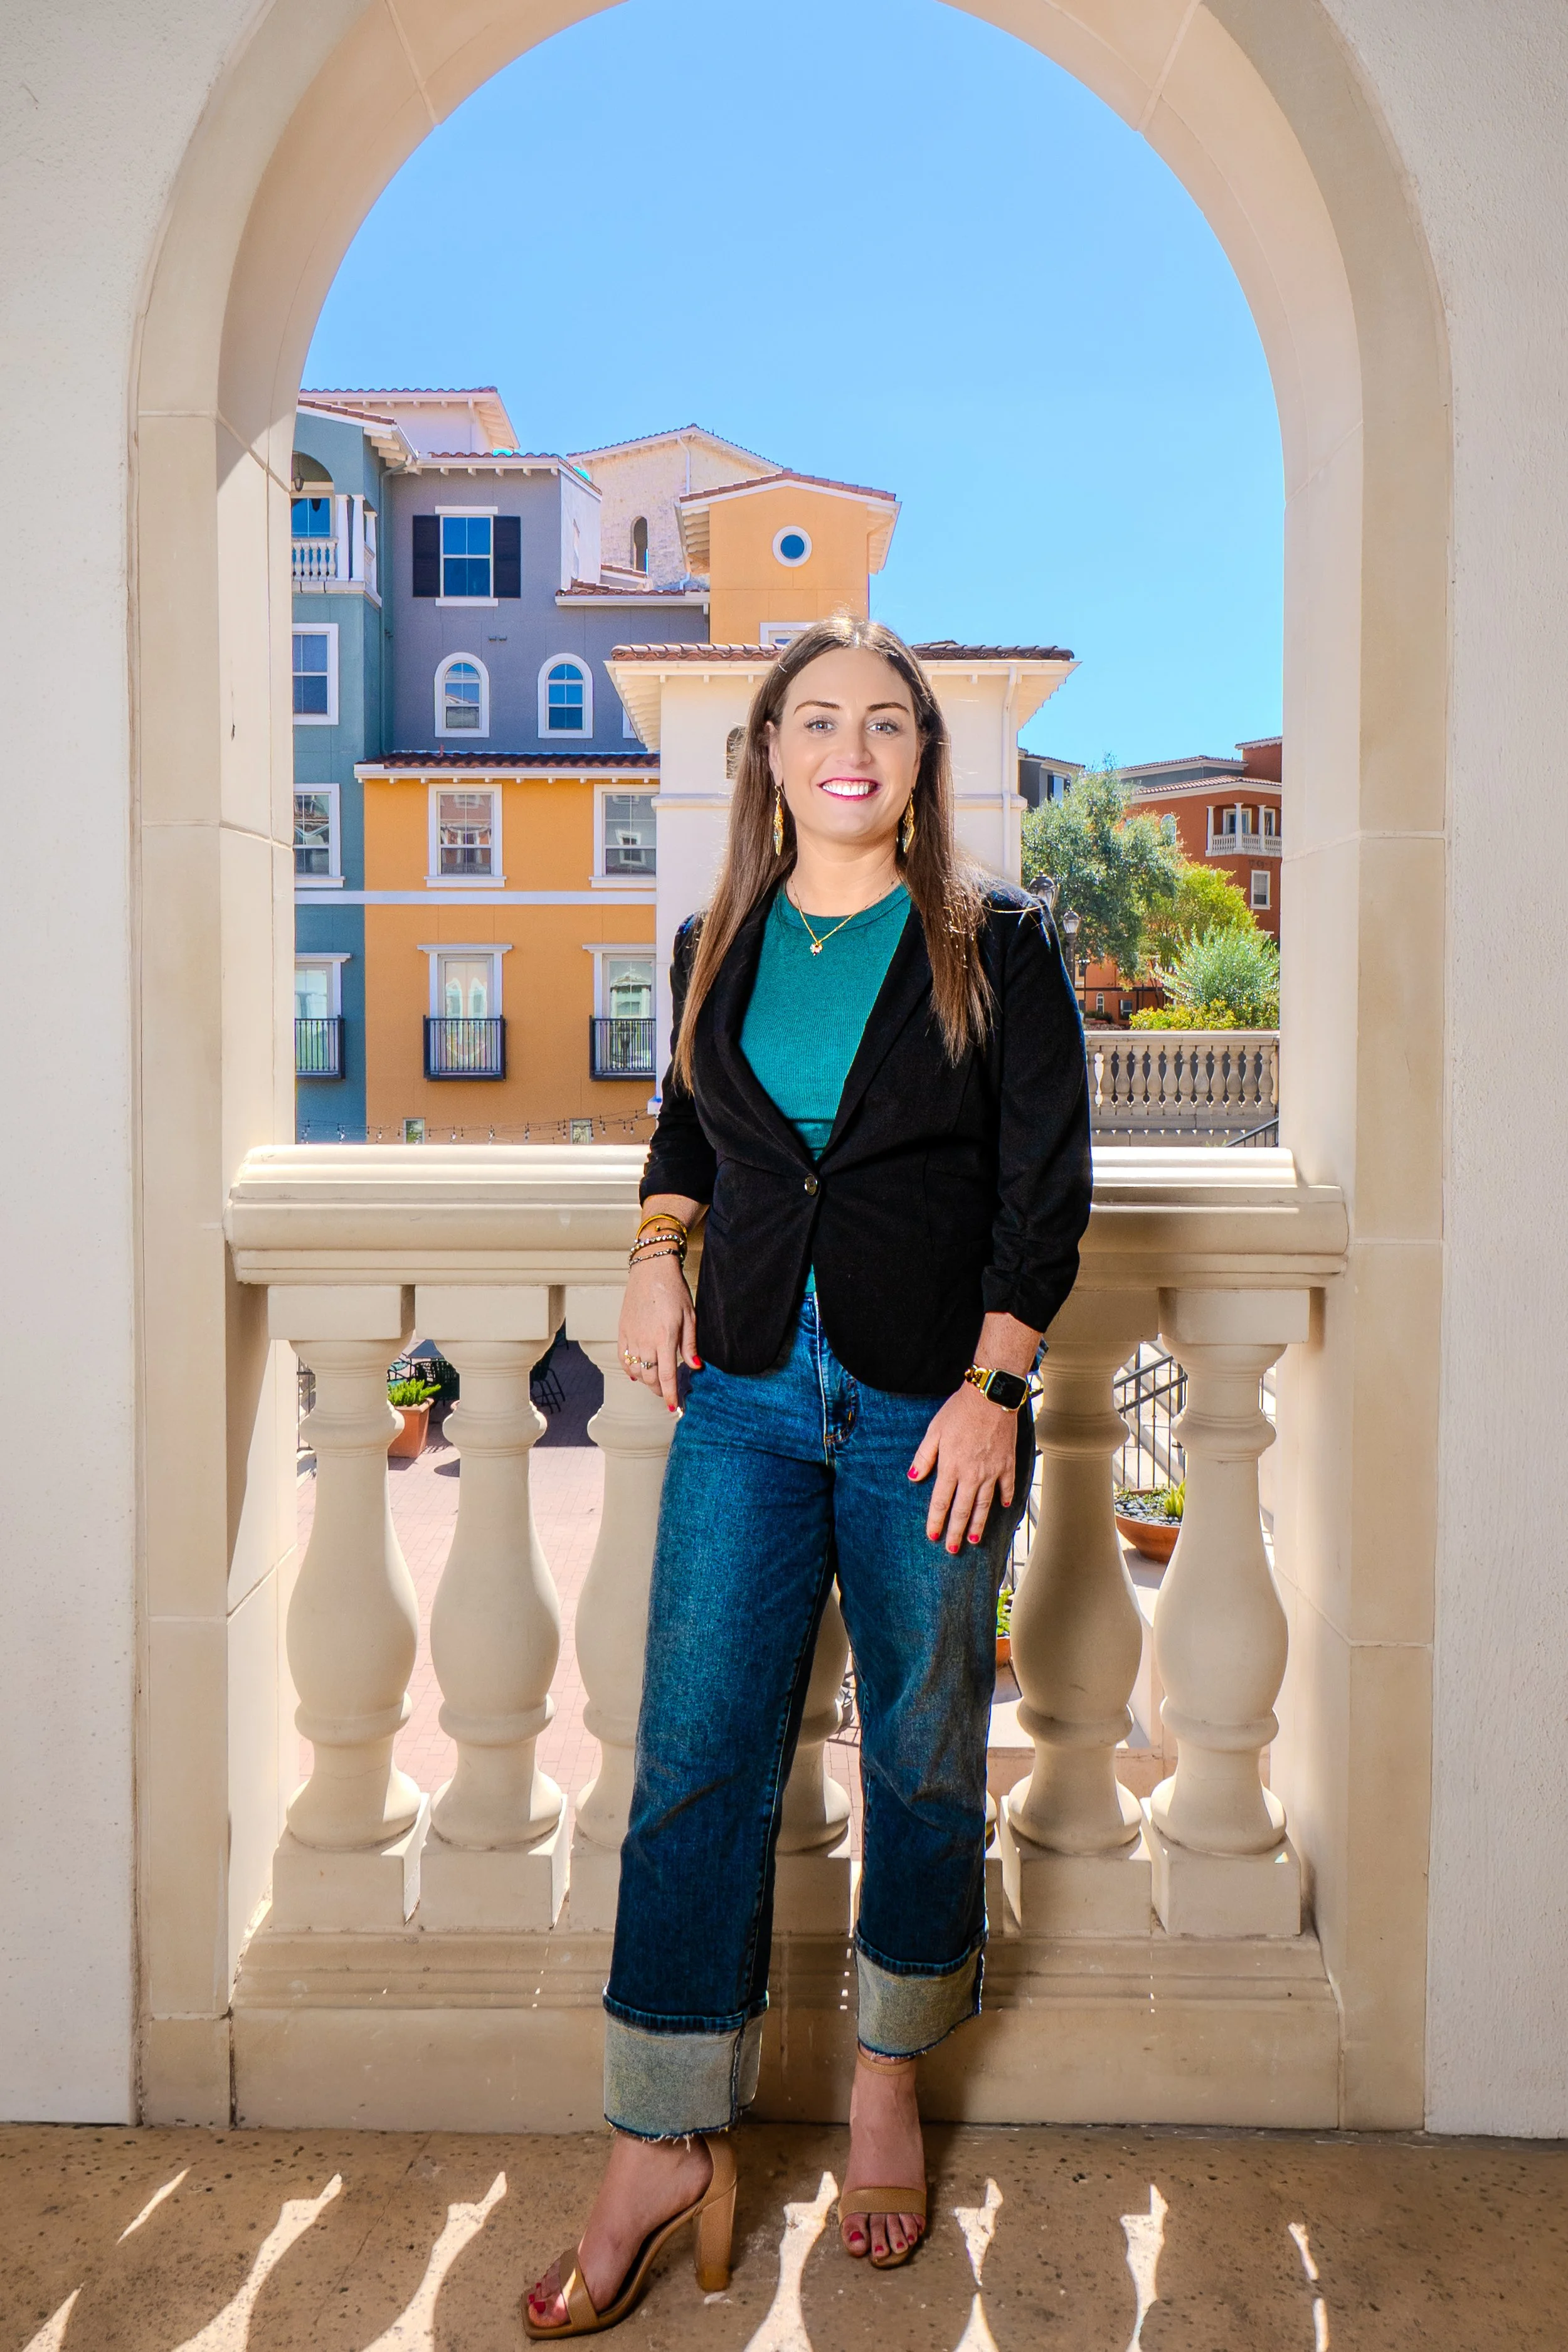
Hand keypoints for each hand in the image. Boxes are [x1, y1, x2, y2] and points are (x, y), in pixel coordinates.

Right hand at [618, 1253, 698, 1412]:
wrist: (650, 1270)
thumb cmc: (673, 1291)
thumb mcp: (690, 1316)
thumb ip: (690, 1344)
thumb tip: (695, 1367)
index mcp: (665, 1338)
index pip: (667, 1375)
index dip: (670, 1394)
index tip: (673, 1407)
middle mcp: (646, 1341)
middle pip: (650, 1377)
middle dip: (659, 1390)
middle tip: (667, 1395)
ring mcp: (632, 1336)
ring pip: (636, 1371)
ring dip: (646, 1381)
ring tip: (655, 1383)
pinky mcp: (622, 1331)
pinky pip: (623, 1358)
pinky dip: (629, 1369)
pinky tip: (637, 1374)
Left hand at [908, 1381, 1020, 1551]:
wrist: (990, 1397)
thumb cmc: (959, 1411)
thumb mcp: (933, 1431)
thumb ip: (924, 1457)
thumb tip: (913, 1478)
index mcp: (950, 1467)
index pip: (940, 1503)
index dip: (936, 1522)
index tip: (932, 1536)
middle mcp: (971, 1475)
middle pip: (962, 1510)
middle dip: (956, 1532)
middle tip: (952, 1549)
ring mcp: (992, 1471)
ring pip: (984, 1505)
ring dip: (979, 1524)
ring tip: (974, 1540)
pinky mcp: (1007, 1464)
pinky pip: (1007, 1487)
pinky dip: (1005, 1498)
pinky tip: (1004, 1508)